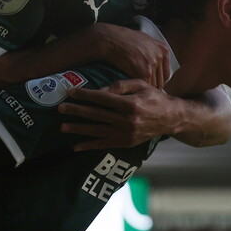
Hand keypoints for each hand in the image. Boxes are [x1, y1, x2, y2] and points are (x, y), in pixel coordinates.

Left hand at [59, 79, 180, 149]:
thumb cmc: (154, 97)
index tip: (70, 92)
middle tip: (60, 109)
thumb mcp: (141, 84)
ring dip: (78, 129)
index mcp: (130, 104)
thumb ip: (120, 85)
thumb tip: (101, 91)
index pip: (101, 98)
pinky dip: (89, 146)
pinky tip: (76, 146)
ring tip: (63, 127)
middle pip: (96, 115)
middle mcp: (127, 121)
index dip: (84, 95)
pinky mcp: (125, 143)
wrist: (170, 118)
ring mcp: (125, 134)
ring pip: (97, 131)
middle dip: (76, 111)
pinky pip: (103, 145)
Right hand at [87, 24, 169, 88]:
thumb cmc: (125, 39)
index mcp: (163, 49)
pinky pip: (145, 86)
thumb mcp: (145, 40)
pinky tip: (134, 89)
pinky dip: (140, 89)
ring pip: (154, 85)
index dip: (158, 80)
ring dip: (146, 89)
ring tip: (138, 91)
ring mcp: (153, 65)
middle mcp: (160, 57)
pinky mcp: (144, 72)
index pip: (166, 73)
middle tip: (144, 91)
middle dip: (152, 86)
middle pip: (161, 81)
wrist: (112, 40)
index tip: (152, 85)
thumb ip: (154, 51)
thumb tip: (157, 61)